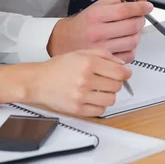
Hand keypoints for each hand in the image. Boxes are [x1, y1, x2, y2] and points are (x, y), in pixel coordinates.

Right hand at [0, 50, 131, 116]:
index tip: (125, 73)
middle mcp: (85, 79)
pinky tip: (92, 97)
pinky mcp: (78, 110)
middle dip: (115, 82)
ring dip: (108, 94)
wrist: (38, 81)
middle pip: (116, 86)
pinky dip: (100, 105)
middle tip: (107, 79)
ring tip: (99, 89)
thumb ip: (103, 55)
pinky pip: (100, 111)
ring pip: (111, 100)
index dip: (126, 73)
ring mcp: (81, 96)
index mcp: (87, 62)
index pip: (118, 72)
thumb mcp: (80, 52)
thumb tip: (122, 64)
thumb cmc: (58, 66)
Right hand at [47, 0, 152, 62]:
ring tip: (132, 30)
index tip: (147, 6)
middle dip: (140, 20)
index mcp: (96, 16)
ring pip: (133, 41)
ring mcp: (102, 49)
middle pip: (132, 26)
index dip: (140, 7)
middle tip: (139, 17)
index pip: (125, 10)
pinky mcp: (106, 62)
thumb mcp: (97, 6)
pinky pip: (129, 56)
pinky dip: (132, 48)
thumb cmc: (83, 24)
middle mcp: (98, 33)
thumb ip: (120, 0)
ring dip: (138, 34)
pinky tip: (125, 42)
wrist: (65, 42)